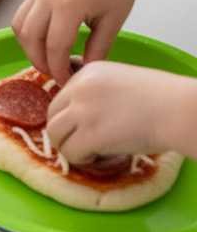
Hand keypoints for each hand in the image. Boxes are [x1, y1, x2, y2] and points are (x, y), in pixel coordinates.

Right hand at [12, 0, 143, 83]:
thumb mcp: (113, 23)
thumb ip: (97, 50)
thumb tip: (83, 72)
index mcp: (68, 4)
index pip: (54, 46)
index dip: (59, 69)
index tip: (68, 82)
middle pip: (30, 38)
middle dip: (40, 61)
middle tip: (57, 74)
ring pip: (19, 26)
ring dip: (29, 47)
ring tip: (49, 58)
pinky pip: (21, 14)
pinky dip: (28, 32)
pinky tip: (45, 40)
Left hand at [47, 62, 196, 161]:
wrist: (178, 110)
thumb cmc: (162, 100)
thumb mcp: (121, 82)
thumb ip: (98, 92)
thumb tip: (82, 115)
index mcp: (87, 72)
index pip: (61, 95)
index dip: (69, 116)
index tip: (82, 128)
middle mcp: (79, 87)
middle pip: (52, 114)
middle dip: (65, 132)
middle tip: (83, 144)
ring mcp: (83, 110)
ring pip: (55, 134)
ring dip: (69, 147)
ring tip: (91, 153)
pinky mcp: (91, 134)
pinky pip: (71, 152)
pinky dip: (82, 160)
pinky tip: (100, 158)